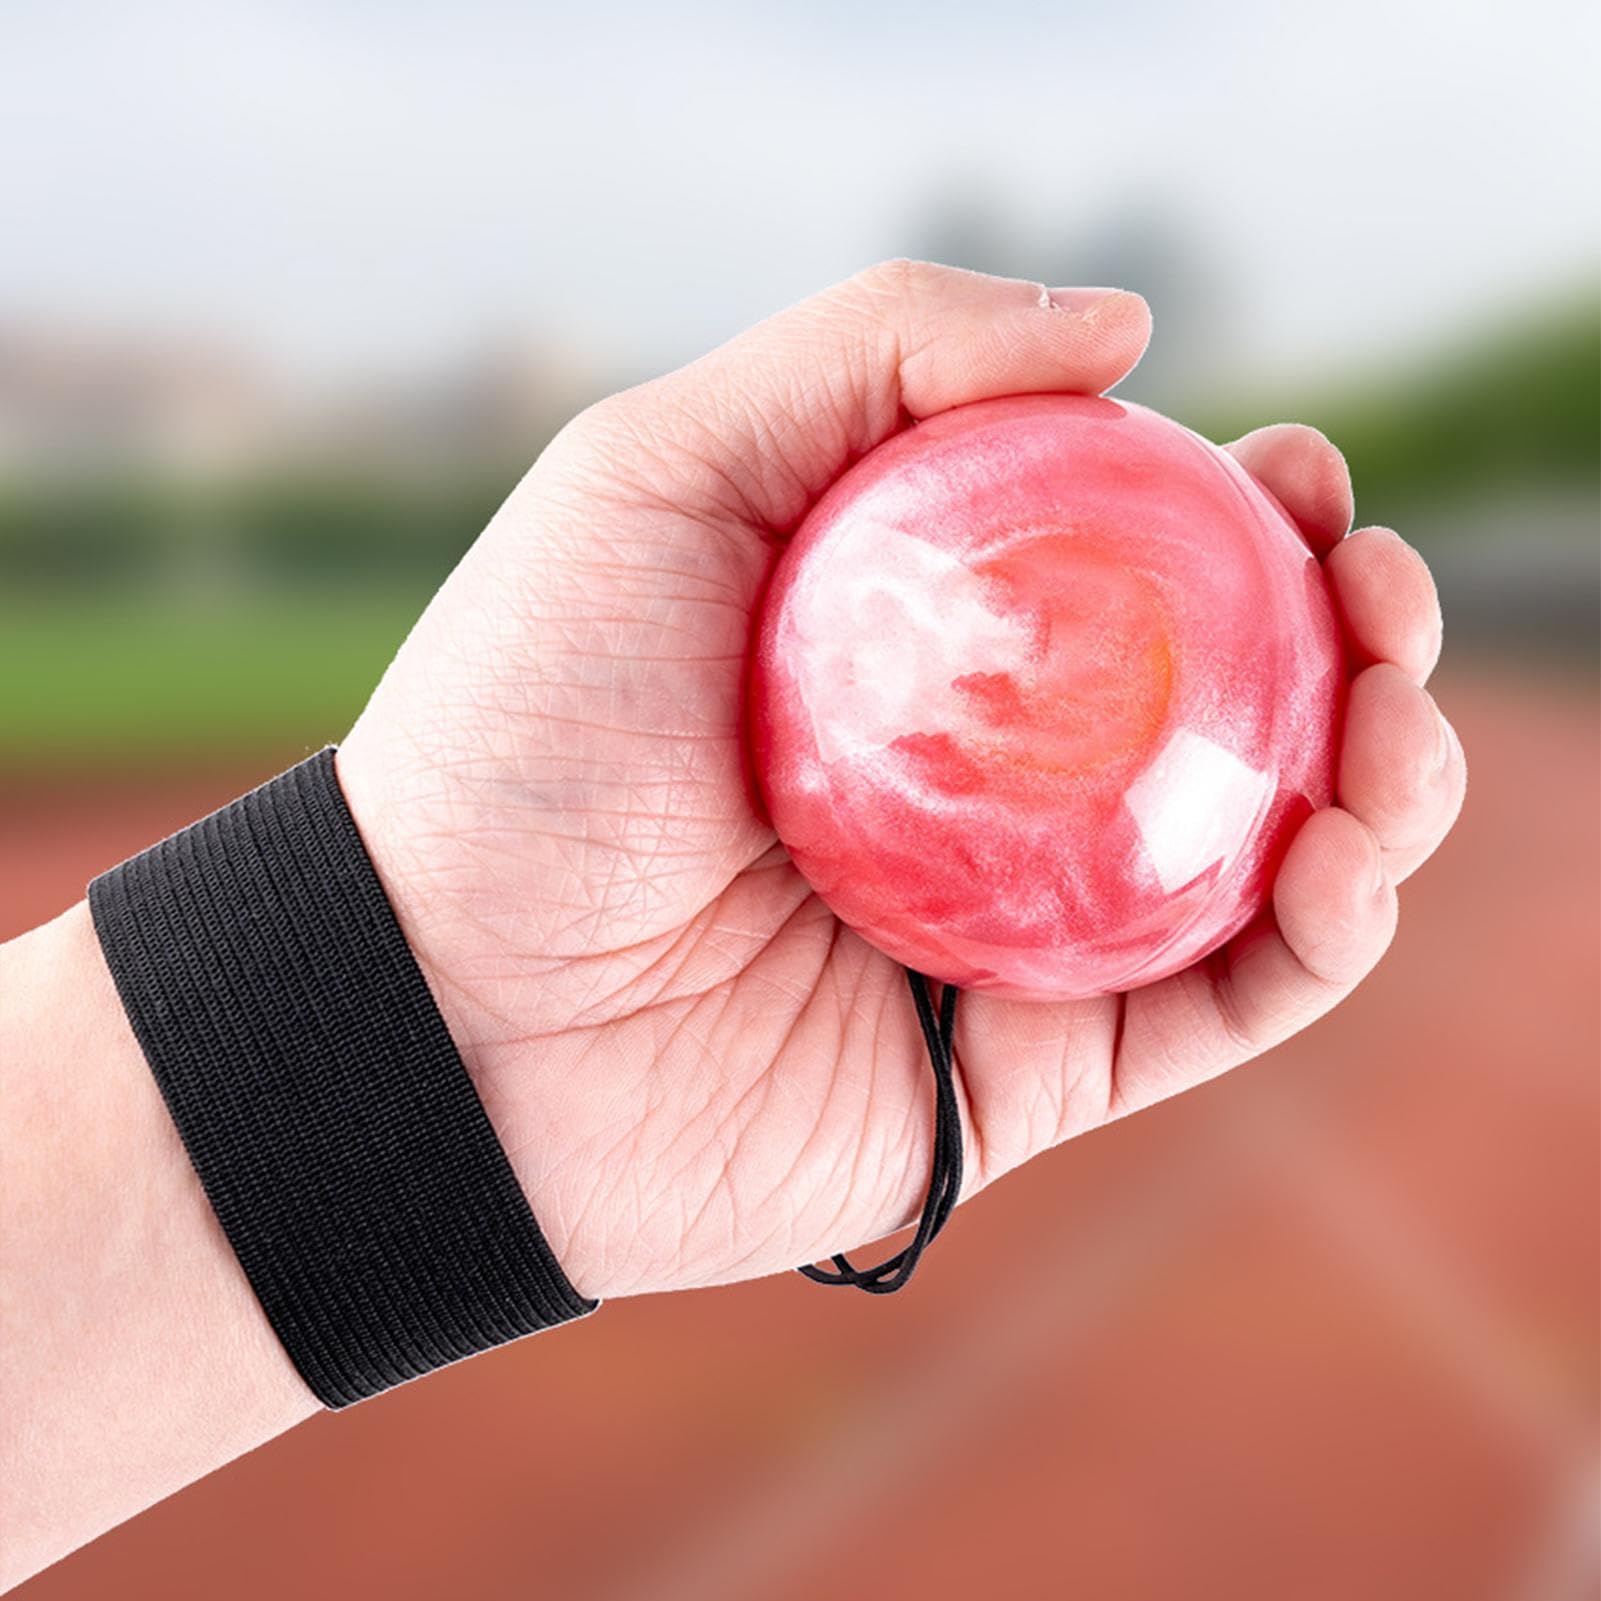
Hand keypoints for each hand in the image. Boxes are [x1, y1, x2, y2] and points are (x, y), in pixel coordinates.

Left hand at [337, 261, 1465, 1300]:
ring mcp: (1019, 929)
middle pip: (1227, 704)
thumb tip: (1126, 328)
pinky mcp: (1033, 1071)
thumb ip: (872, 358)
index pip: (1134, 565)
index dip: (1246, 509)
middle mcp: (988, 786)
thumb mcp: (660, 472)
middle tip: (1370, 591)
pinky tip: (1338, 861)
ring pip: (1263, 855)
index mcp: (923, 648)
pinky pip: (1220, 1005)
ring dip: (1382, 783)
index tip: (1291, 473)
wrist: (446, 1006)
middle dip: (1348, 635)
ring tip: (1389, 727)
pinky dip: (1317, 940)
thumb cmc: (529, 733)